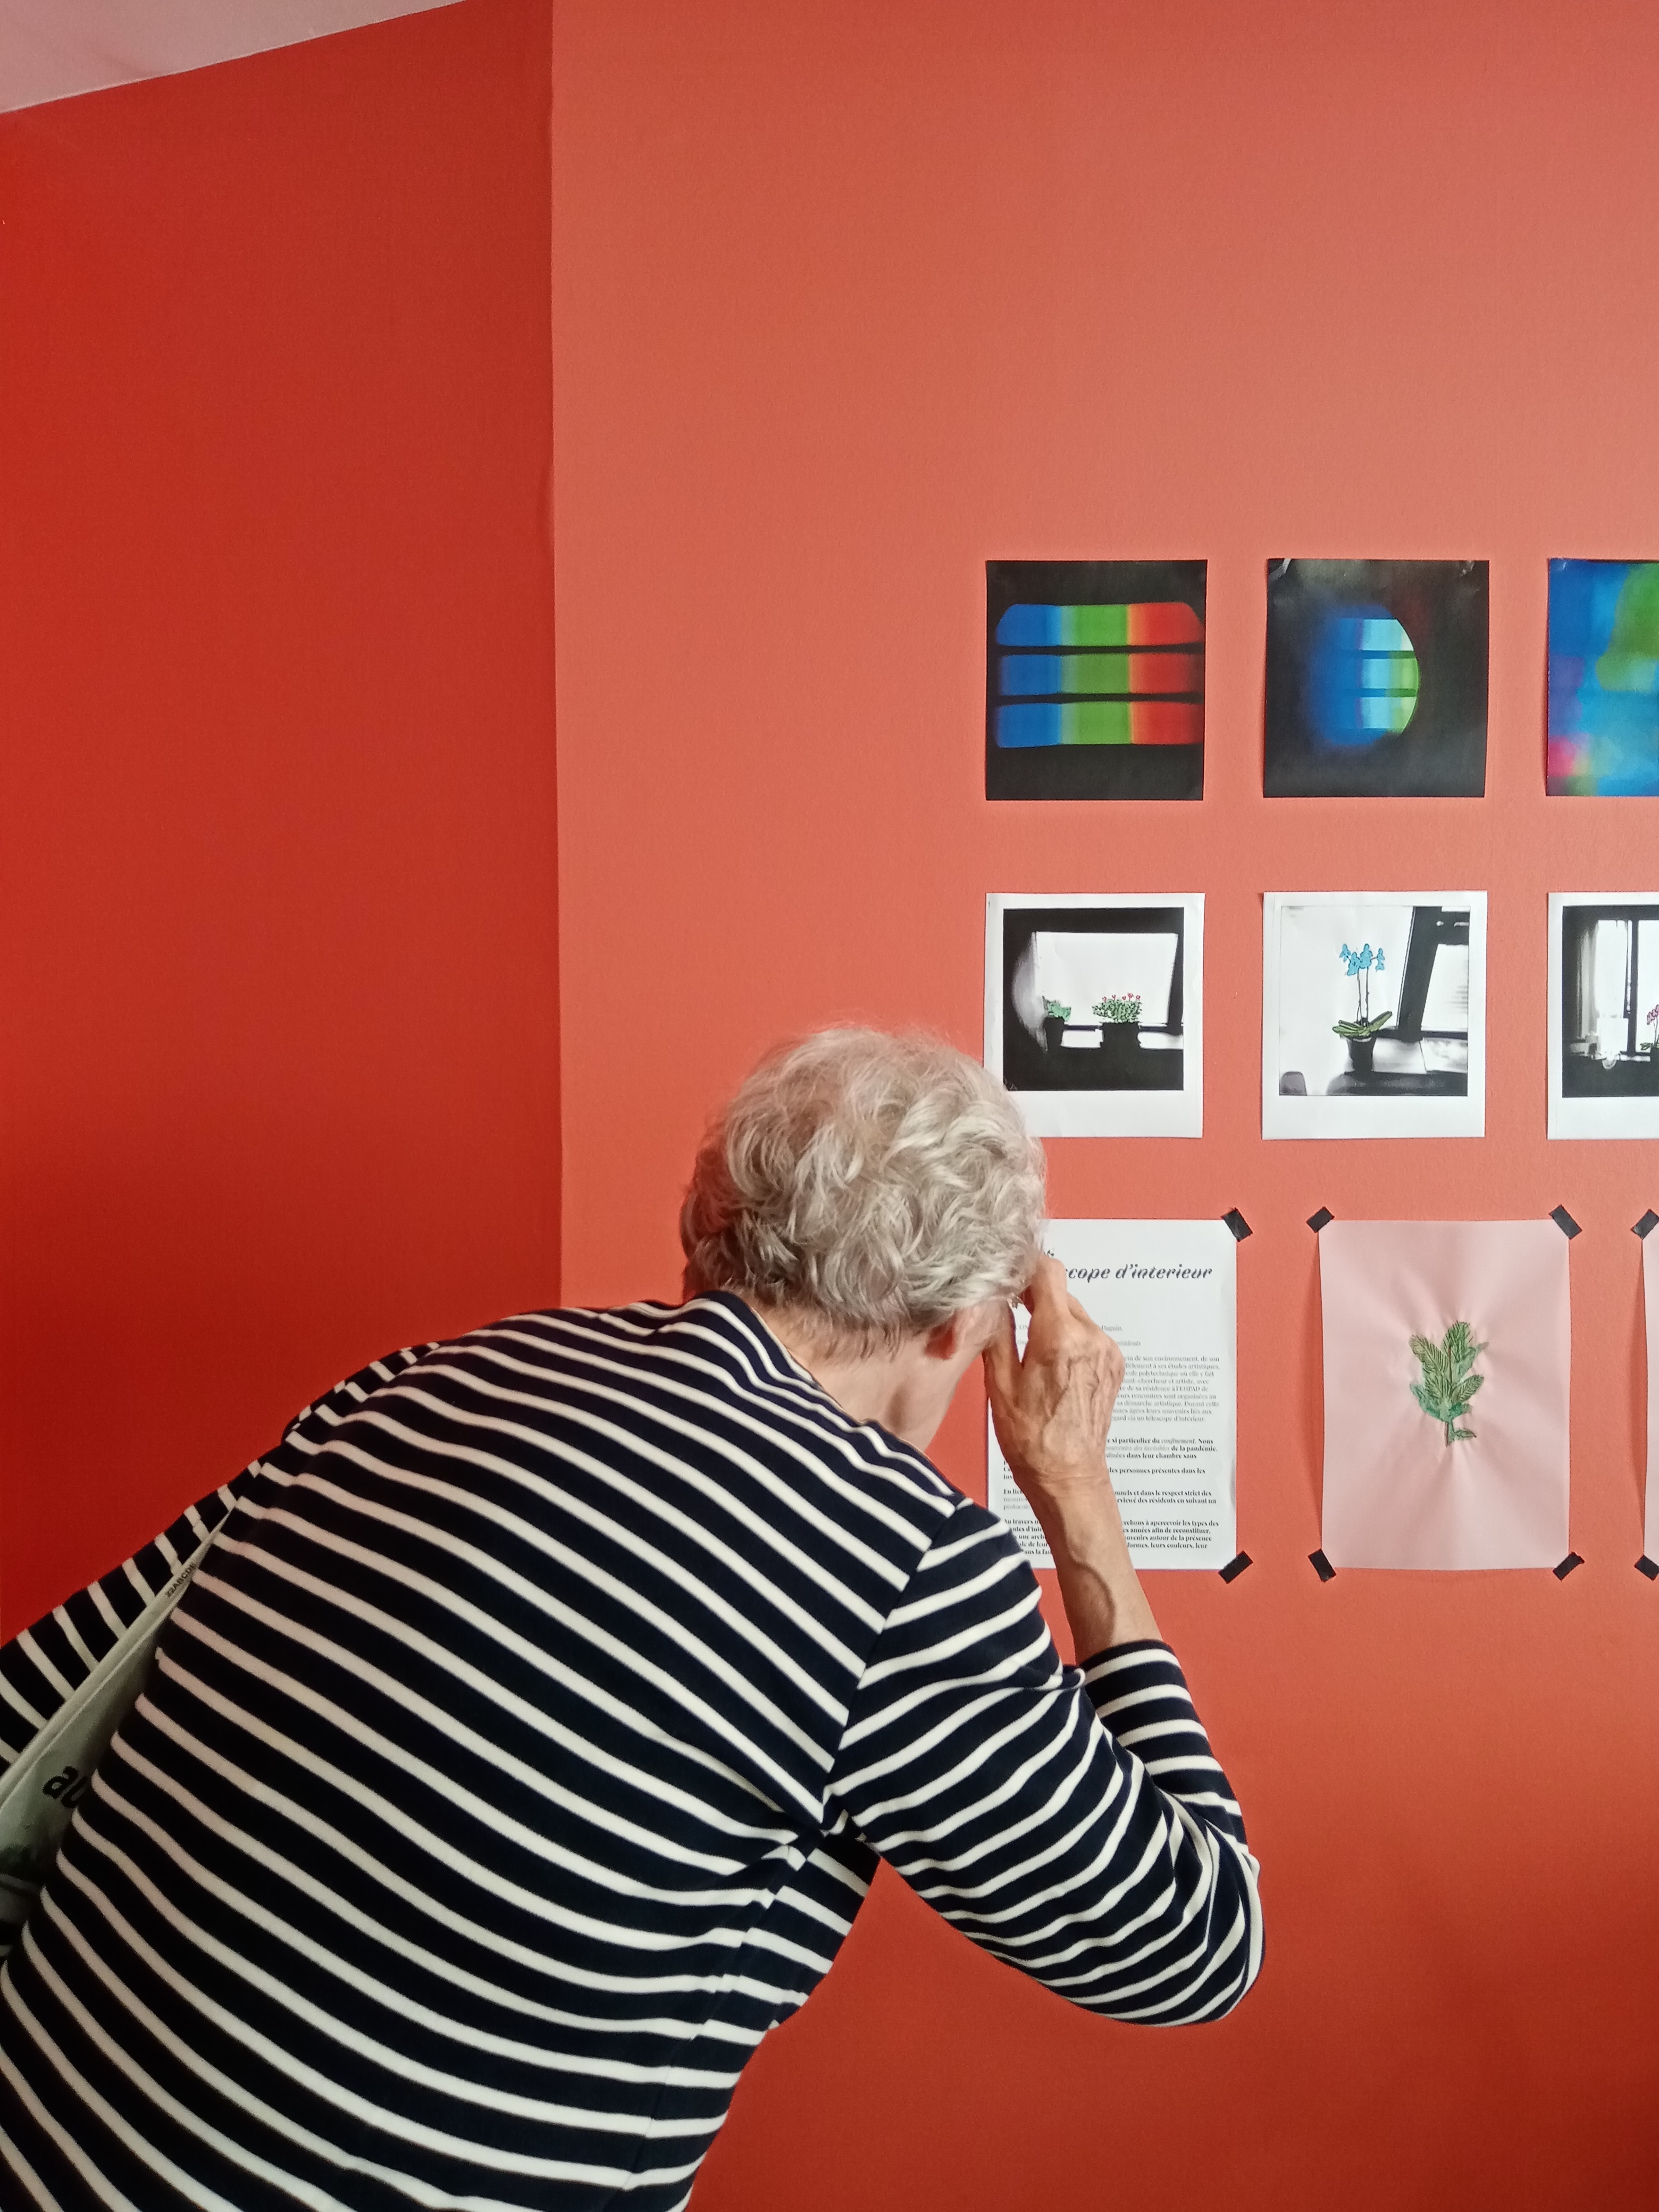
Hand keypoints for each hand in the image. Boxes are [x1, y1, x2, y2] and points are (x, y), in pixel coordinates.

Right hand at [983, 1256, 1157, 1653]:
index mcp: (1060, 1337)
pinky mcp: (1113, 1365)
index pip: (1049, 1273)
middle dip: (1033, 1297)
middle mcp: (1091, 1338)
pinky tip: (1049, 1363)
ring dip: (1051, 1318)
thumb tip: (990, 1295)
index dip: (1025, 1266)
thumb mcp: (999, 1383)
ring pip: (1074, 1313)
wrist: (1069, 1477)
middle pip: (1060, 1293)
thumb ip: (997, 1330)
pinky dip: (1067, 1337)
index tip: (1007, 1271)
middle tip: (1007, 1313)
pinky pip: (1087, 1334)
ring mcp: (1107, 1352)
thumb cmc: (1031, 1438)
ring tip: (1028, 1348)